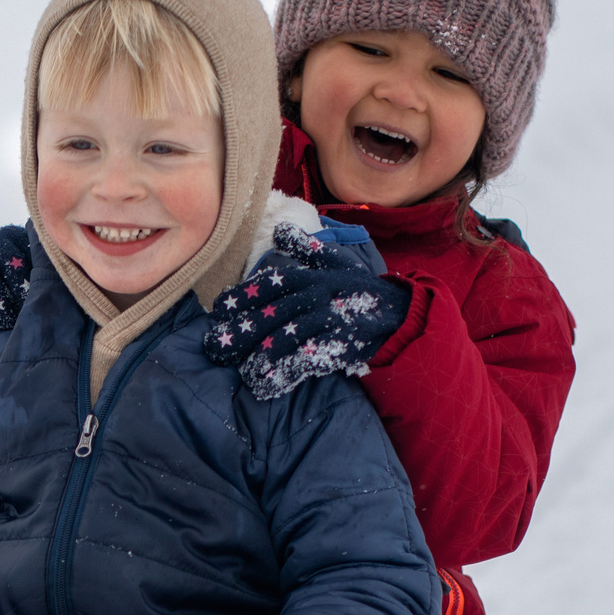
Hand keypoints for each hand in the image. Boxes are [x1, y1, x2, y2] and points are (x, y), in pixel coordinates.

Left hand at [202, 222, 409, 399]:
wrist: (399, 310)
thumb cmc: (358, 287)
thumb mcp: (334, 261)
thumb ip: (305, 249)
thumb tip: (281, 230)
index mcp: (309, 277)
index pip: (268, 286)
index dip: (241, 298)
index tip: (218, 311)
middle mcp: (314, 297)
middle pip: (269, 316)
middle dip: (240, 334)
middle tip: (214, 348)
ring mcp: (327, 322)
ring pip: (285, 340)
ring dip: (260, 358)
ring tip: (242, 372)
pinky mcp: (339, 345)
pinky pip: (307, 360)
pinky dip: (287, 373)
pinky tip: (270, 384)